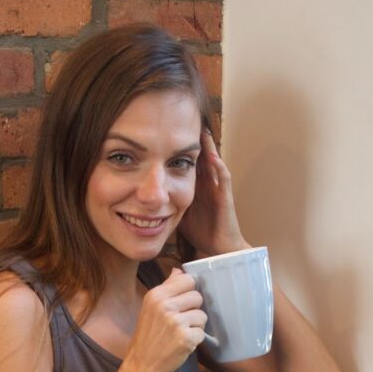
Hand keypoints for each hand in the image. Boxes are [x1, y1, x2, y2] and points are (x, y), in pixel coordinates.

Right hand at [126, 269, 206, 371]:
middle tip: (181, 321)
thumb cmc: (147, 337)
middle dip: (193, 309)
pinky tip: (182, 344)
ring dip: (195, 325)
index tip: (185, 302)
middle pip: (197, 296)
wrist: (142, 365)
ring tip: (180, 333)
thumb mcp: (150, 308)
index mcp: (156, 295)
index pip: (187, 280)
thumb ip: (167, 288)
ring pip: (202, 315)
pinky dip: (195, 339)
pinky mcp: (186, 338)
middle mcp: (165, 306)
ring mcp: (176, 322)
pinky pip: (202, 332)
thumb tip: (178, 270)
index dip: (190, 291)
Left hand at [178, 130, 247, 256]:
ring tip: (202, 131)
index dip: (180, 149)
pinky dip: (219, 167)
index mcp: (197, 186)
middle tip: (188, 122)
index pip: (188, 162)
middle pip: (201, 157)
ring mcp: (218, 189)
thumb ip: (166, 201)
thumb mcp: (178, 213)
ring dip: (209, 147)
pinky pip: (224, 179)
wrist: (219, 249)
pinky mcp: (226, 198)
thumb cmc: (201, 232)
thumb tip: (146, 196)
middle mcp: (208, 184)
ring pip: (214, 163)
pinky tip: (212, 157)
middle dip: (195, 141)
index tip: (169, 134)